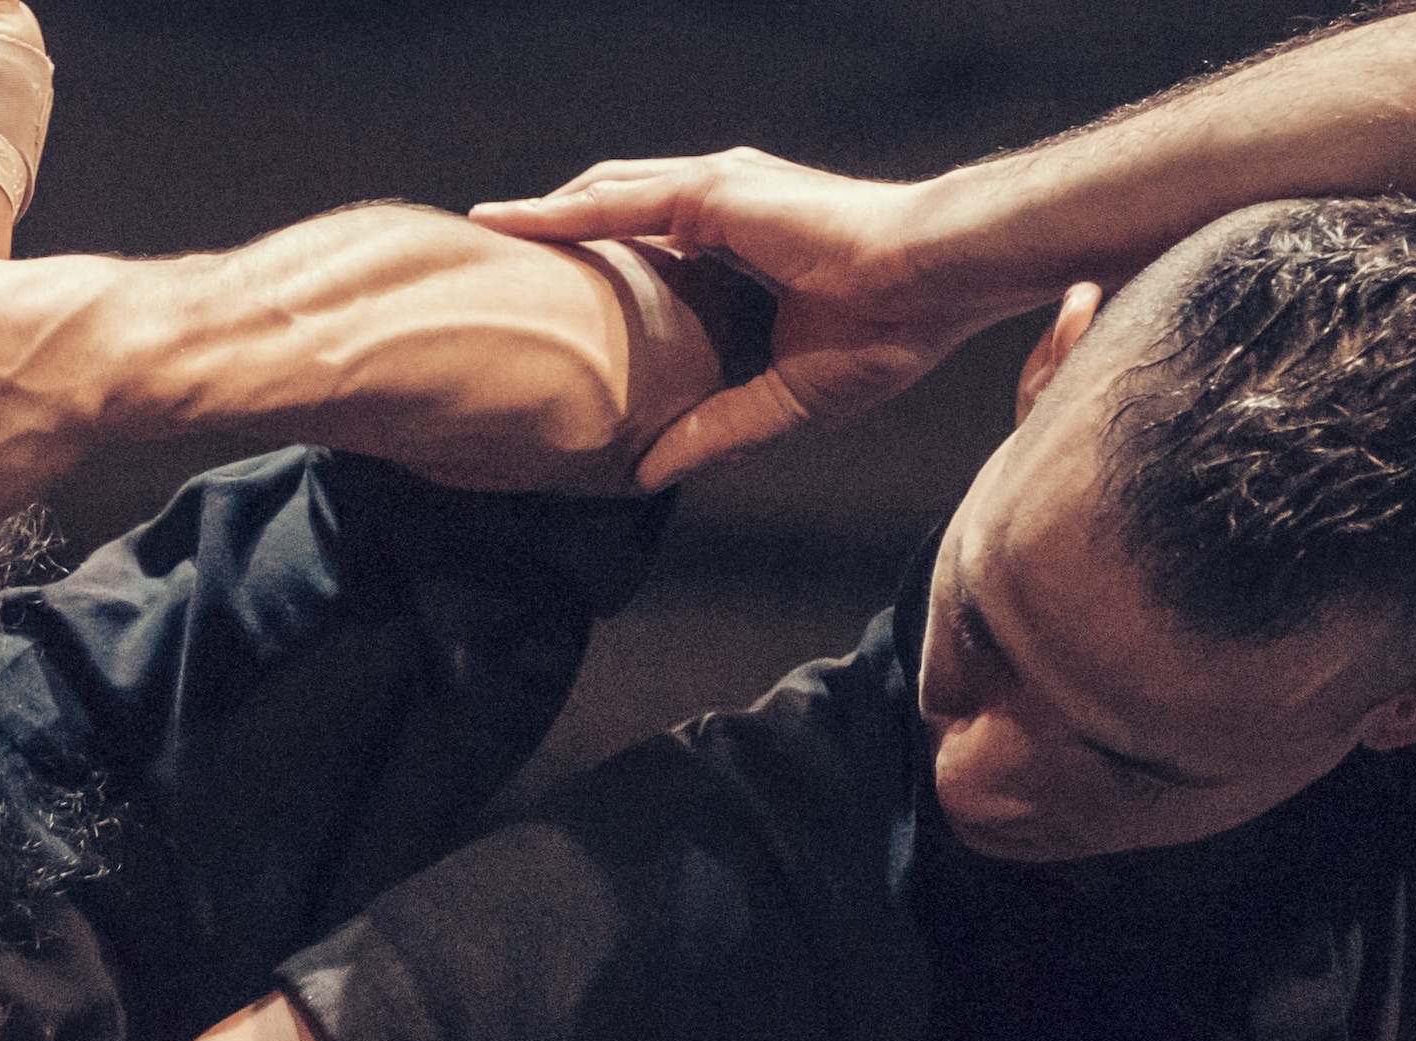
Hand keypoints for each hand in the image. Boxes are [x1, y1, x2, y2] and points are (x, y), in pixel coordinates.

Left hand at [472, 149, 982, 485]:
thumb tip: (647, 476)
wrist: (931, 282)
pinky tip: (509, 221)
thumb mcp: (784, 399)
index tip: (553, 296)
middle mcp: (722, 205)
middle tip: (498, 256)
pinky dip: (558, 212)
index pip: (653, 249)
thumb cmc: (887, 332)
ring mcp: (714, 190)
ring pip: (604, 195)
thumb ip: (716, 428)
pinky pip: (616, 202)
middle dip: (557, 228)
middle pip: (615, 210)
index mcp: (742, 244)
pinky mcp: (713, 190)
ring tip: (484, 228)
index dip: (603, 264)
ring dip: (541, 213)